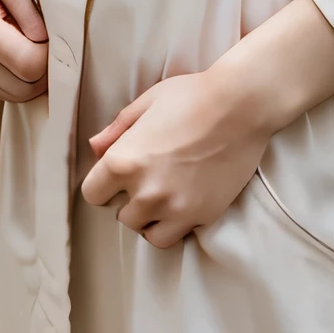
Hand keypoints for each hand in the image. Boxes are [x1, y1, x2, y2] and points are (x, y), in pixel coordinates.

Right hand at [0, 0, 48, 103]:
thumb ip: (30, 10)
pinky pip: (0, 91)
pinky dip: (15, 76)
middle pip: (23, 89)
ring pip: (13, 95)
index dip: (52, 54)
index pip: (29, 66)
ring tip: (30, 38)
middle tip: (51, 37)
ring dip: (31, 74)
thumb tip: (48, 42)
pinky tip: (15, 46)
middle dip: (45, 68)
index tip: (58, 32)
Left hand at [80, 69, 271, 247]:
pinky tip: (180, 202)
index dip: (103, 182)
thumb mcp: (148, 102)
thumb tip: (95, 148)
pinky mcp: (200, 216)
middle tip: (149, 176)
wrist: (241, 106)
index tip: (117, 174)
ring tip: (164, 192)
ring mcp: (173, 207)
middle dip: (129, 197)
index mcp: (124, 160)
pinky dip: (170, 225)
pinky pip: (171, 237)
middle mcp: (145, 191)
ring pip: (144, 230)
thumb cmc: (192, 95)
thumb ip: (117, 128)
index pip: (92, 194)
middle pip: (120, 214)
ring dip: (149, 215)